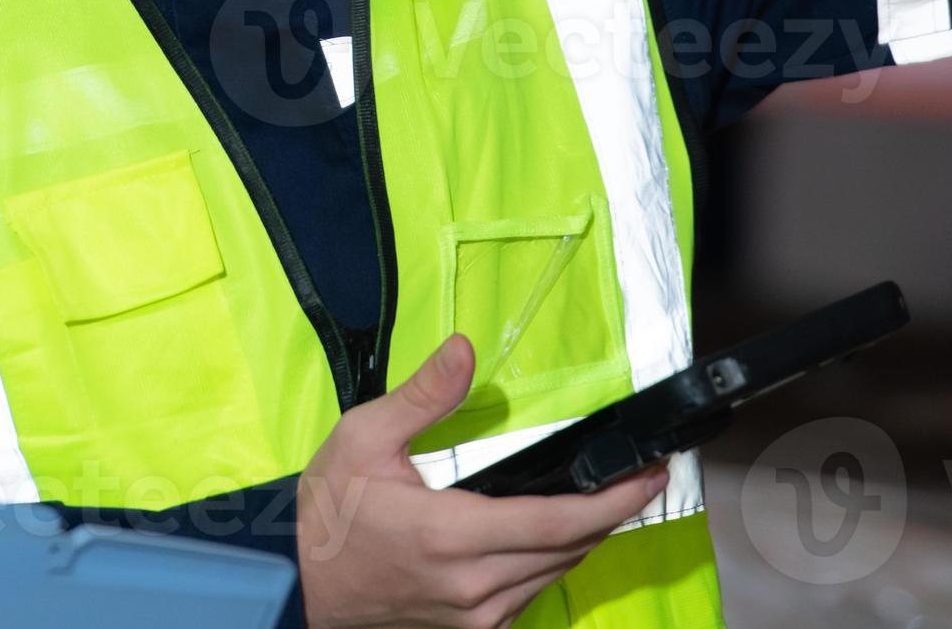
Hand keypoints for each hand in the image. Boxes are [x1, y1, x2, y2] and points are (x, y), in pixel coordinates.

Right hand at [295, 335, 667, 628]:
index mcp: (452, 535)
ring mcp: (474, 617)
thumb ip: (422, 397)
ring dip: (583, 538)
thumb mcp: (361, 439)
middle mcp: (473, 585)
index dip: (615, 501)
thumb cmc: (329, 514)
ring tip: (605, 499)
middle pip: (569, 549)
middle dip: (610, 512)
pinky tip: (552, 536)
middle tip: (642, 475)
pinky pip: (529, 596)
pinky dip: (550, 563)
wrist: (299, 590)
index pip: (559, 522)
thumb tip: (465, 350)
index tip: (652, 474)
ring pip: (554, 575)